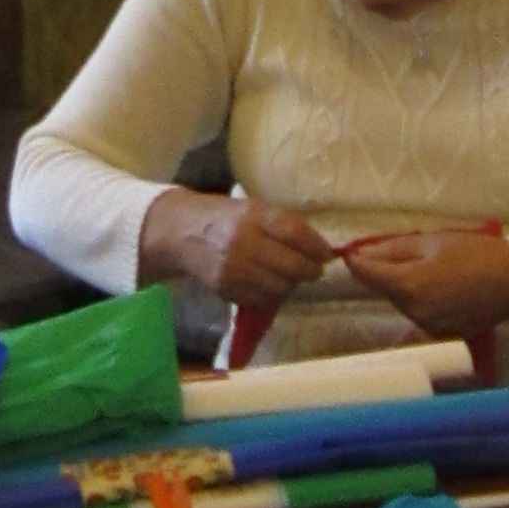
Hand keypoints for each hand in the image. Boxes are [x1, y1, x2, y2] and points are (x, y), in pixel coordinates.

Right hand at [138, 187, 336, 308]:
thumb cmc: (226, 217)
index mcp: (253, 215)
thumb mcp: (254, 208)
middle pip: (292, 266)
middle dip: (309, 271)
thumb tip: (321, 249)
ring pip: (279, 287)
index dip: (317, 247)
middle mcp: (243, 242)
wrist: (182, 233)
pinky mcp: (226, 289)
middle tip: (314, 270)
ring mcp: (233, 269)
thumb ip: (284, 225)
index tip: (327, 254)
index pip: (295, 233)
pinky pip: (261, 299)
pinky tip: (268, 283)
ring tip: (288, 275)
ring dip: (290, 284)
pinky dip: (270, 294)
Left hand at [337, 228, 508, 341]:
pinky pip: (420, 314)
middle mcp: (414, 312)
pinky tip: (442, 287)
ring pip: (402, 303)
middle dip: (387, 272)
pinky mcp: (442, 334)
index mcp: (408, 285)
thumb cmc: (476, 253)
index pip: (366, 275)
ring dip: (406, 287)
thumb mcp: (431, 242)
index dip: (355, 262)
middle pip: (385, 289)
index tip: (350, 252)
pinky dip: (422, 300)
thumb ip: (392, 249)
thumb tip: (360, 253)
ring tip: (434, 269)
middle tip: (409, 254)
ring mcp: (428, 327)